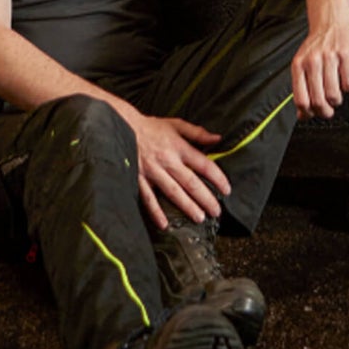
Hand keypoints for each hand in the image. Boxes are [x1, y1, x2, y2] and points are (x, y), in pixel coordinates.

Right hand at [123, 109, 230, 226]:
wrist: (122, 126)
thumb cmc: (151, 127)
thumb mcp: (176, 124)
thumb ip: (197, 133)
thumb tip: (218, 139)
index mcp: (179, 147)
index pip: (203, 165)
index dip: (217, 178)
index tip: (226, 190)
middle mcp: (168, 161)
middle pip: (191, 182)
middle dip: (205, 198)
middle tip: (216, 212)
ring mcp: (153, 171)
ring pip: (173, 192)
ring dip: (187, 206)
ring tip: (199, 218)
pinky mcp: (139, 178)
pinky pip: (148, 198)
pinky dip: (155, 211)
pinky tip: (164, 224)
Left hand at [290, 18, 348, 119]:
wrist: (330, 19)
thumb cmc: (317, 44)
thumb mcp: (303, 63)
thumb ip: (302, 88)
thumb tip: (302, 116)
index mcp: (298, 65)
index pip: (301, 99)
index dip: (309, 113)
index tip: (315, 114)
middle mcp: (312, 61)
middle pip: (318, 100)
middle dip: (325, 112)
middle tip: (329, 111)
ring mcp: (329, 57)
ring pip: (333, 94)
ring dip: (337, 101)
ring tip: (337, 95)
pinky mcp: (346, 54)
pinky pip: (348, 83)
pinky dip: (348, 88)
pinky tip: (344, 81)